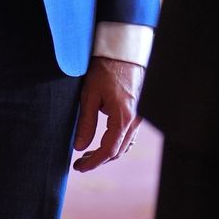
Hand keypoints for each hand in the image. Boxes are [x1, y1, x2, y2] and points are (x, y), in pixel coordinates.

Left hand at [72, 58, 143, 172]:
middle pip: (118, 151)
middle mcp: (135, 120)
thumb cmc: (105, 69)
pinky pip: (130, 135)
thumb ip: (86, 123)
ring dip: (108, 152)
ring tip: (88, 153)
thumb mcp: (89, 95)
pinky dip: (117, 142)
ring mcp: (140, 116)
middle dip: (98, 159)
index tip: (78, 167)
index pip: (109, 151)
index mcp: (123, 117)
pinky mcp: (139, 111)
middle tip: (79, 162)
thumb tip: (79, 147)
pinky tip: (105, 141)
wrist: (122, 51)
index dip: (93, 162)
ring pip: (125, 144)